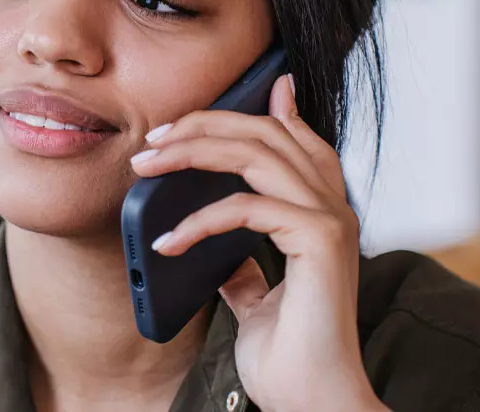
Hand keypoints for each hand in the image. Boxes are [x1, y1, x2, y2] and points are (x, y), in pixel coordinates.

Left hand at [130, 74, 387, 411]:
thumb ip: (244, 263)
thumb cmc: (289, 355)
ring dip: (192, 151)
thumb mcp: (256, 297)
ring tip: (145, 167)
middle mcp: (334, 207)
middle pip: (268, 133)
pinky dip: (198, 219)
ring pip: (256, 154)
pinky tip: (166, 241)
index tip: (221, 97)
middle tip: (154, 138)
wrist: (310, 402)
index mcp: (322, 213)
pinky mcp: (320, 240)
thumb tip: (220, 253)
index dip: (266, 110)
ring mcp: (331, 220)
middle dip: (205, 125)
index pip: (296, 141)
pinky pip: (246, 207)